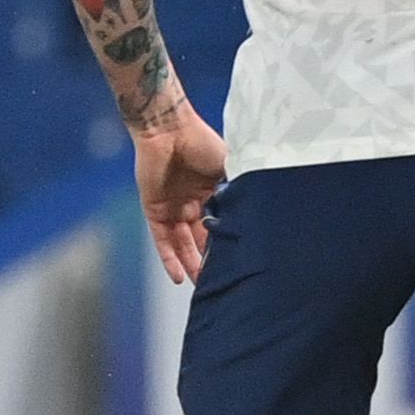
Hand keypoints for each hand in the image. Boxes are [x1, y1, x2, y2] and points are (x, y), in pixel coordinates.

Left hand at [133, 102, 226, 282]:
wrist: (169, 129)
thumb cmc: (202, 142)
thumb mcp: (231, 167)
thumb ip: (239, 188)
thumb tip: (260, 209)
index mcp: (212, 192)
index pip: (221, 224)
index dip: (228, 243)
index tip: (239, 261)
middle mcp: (192, 203)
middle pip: (201, 239)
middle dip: (210, 260)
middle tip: (221, 281)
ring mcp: (172, 207)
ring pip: (182, 244)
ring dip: (191, 265)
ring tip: (202, 286)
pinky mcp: (154, 210)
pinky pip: (162, 240)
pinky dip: (169, 258)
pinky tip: (178, 277)